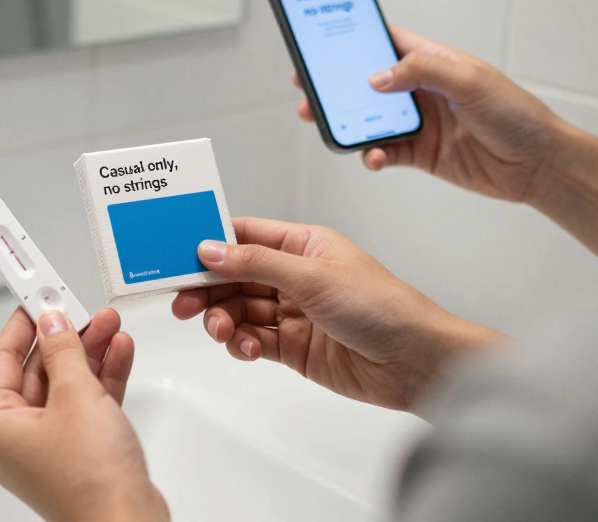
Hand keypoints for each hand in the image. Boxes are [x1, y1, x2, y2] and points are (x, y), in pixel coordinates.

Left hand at [0, 308, 168, 521]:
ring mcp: (50, 446)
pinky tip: (119, 352)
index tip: (36, 296)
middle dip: (65, 336)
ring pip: (65, 385)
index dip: (22, 324)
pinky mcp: (80, 453)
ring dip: (88, 353)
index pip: (1, 359)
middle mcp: (17, 438)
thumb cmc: (90, 480)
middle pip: (37, 370)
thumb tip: (52, 322)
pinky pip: (85, 405)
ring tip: (109, 324)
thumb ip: (63, 350)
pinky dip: (101, 378)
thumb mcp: (75, 395)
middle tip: (82, 307)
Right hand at [173, 218, 502, 410]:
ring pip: (239, 309)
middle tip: (184, 303)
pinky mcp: (294, 348)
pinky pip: (253, 340)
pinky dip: (241, 343)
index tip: (177, 255)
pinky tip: (244, 347)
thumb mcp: (313, 276)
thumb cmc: (383, 307)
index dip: (209, 243)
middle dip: (207, 288)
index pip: (244, 235)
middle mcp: (295, 275)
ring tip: (220, 330)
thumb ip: (256, 262)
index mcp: (304, 244)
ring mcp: (294, 313)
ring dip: (222, 318)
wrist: (419, 363)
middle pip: (234, 275)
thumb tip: (209, 249)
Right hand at [294, 27, 562, 202]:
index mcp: (432, 61)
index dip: (353, 40)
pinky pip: (383, 152)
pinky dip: (371, 155)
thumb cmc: (516, 114)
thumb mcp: (471, 81)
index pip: (385, 42)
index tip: (321, 42)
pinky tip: (373, 157)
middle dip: (335, 86)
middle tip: (307, 90)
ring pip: (368, 118)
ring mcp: (418, 122)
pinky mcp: (419, 153)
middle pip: (365, 83)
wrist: (538, 165)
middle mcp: (420, 89)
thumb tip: (376, 78)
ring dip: (346, 122)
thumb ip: (422, 72)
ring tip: (326, 124)